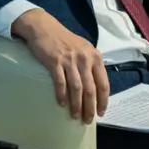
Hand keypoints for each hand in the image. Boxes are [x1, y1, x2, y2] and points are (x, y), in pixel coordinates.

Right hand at [12, 9, 108, 123]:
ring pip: (77, 88)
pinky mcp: (55, 61)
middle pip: (91, 88)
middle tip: (87, 120)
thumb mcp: (84, 49)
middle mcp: (85, 58)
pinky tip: (62, 104)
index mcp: (95, 57)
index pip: (103, 83)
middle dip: (90, 107)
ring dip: (77, 105)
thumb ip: (91, 65)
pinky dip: (62, 95)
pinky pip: (60, 82)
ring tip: (75, 116)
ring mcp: (70, 60)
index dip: (103, 100)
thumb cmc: (65, 41)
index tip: (101, 112)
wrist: (45, 28)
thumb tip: (95, 87)